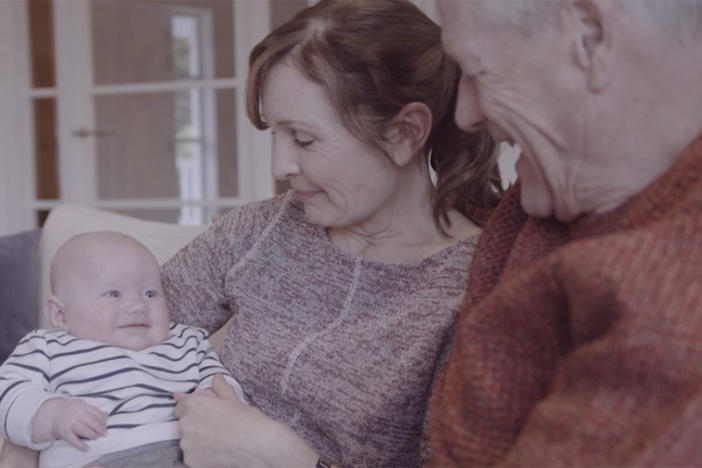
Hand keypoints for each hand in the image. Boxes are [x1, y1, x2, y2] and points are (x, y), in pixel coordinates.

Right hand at [32, 398, 106, 450]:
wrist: (54, 414)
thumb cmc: (72, 411)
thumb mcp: (83, 407)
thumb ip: (94, 411)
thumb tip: (106, 415)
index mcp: (81, 406)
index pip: (95, 413)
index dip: (102, 420)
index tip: (105, 425)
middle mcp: (75, 414)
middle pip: (91, 421)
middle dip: (99, 428)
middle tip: (104, 433)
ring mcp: (69, 424)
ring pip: (83, 430)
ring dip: (92, 435)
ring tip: (96, 437)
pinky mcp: (64, 433)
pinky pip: (73, 440)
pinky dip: (80, 445)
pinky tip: (87, 448)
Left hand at [174, 375, 317, 467]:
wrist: (258, 447)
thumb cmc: (248, 421)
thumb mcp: (234, 400)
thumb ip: (220, 388)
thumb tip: (216, 378)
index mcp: (194, 405)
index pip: (182, 404)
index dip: (195, 406)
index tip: (204, 410)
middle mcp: (186, 424)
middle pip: (185, 422)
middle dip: (197, 422)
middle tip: (216, 424)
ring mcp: (187, 445)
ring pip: (188, 439)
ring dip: (198, 438)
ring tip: (219, 439)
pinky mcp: (191, 462)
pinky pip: (193, 455)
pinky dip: (202, 454)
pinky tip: (218, 450)